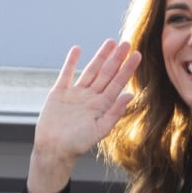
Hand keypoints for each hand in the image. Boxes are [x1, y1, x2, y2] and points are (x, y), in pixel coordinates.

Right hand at [34, 39, 140, 160]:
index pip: (118, 83)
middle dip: (117, 58)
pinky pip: (66, 74)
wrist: (54, 149)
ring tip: (110, 43)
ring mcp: (76, 94)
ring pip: (91, 71)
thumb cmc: (78, 144)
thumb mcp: (100, 129)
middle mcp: (91, 97)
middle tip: (126, 42)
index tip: (137, 55)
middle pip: (106, 73)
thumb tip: (130, 95)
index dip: (127, 69)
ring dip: (100, 56)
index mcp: (102, 106)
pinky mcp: (59, 93)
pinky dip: (72, 62)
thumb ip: (115, 112)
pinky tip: (78, 50)